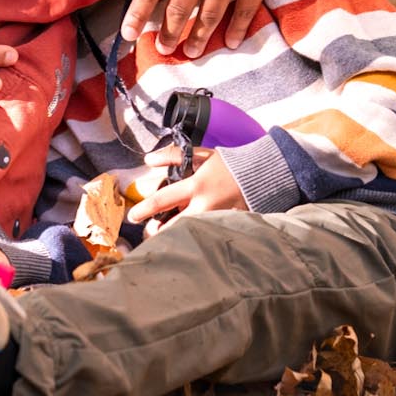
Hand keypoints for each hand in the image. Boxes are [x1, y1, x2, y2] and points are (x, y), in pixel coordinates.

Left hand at [121, 0, 287, 58]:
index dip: (137, 14)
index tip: (128, 34)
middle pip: (179, 5)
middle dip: (168, 33)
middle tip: (163, 49)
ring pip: (210, 13)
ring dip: (198, 37)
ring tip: (191, 51)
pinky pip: (245, 8)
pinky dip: (236, 29)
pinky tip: (230, 41)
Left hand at [127, 147, 247, 231]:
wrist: (262, 174)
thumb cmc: (229, 164)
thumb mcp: (201, 154)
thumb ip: (172, 155)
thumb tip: (148, 160)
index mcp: (195, 186)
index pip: (161, 201)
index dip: (143, 210)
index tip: (132, 217)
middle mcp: (204, 206)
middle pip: (172, 228)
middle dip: (157, 234)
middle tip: (149, 232)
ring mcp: (215, 220)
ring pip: (187, 235)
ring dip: (173, 237)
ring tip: (165, 237)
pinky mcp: (225, 228)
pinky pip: (204, 237)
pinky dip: (194, 239)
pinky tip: (188, 240)